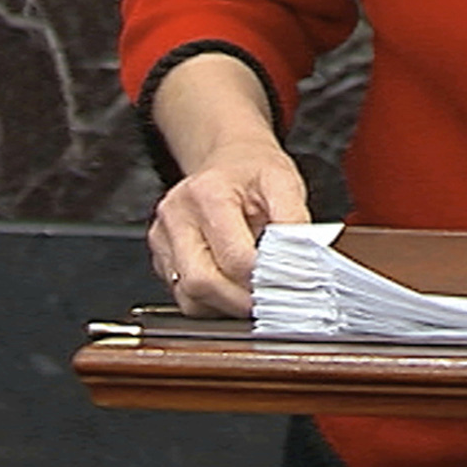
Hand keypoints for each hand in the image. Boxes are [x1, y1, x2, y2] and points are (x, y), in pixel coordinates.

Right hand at [146, 132, 308, 316]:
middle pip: (202, 282)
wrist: (228, 160)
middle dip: (243, 301)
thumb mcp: (284, 182)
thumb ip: (294, 220)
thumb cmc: (253, 172)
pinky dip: (214, 303)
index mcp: (206, 193)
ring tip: (257, 295)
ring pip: (189, 297)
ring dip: (227, 306)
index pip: (235, 257)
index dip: (267, 279)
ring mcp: (163, 239)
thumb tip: (304, 260)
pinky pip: (185, 298)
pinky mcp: (162, 258)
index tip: (292, 286)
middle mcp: (176, 216)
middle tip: (275, 301)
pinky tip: (235, 290)